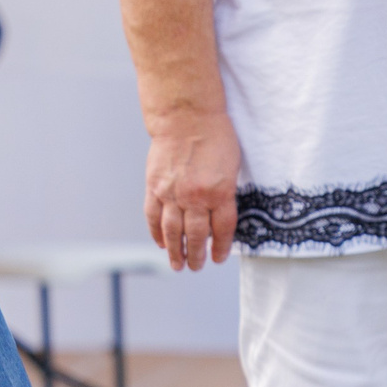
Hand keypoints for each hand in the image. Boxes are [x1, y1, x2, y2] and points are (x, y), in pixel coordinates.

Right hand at [143, 113, 241, 270]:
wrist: (186, 118)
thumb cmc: (217, 138)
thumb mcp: (232, 167)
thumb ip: (225, 192)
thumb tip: (220, 216)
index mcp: (220, 192)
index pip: (222, 229)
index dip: (220, 247)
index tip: (218, 259)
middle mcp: (195, 197)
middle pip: (197, 235)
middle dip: (196, 255)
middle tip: (196, 267)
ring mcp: (172, 193)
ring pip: (172, 230)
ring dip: (175, 251)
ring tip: (178, 265)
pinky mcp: (154, 186)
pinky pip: (153, 215)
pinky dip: (156, 232)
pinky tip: (160, 243)